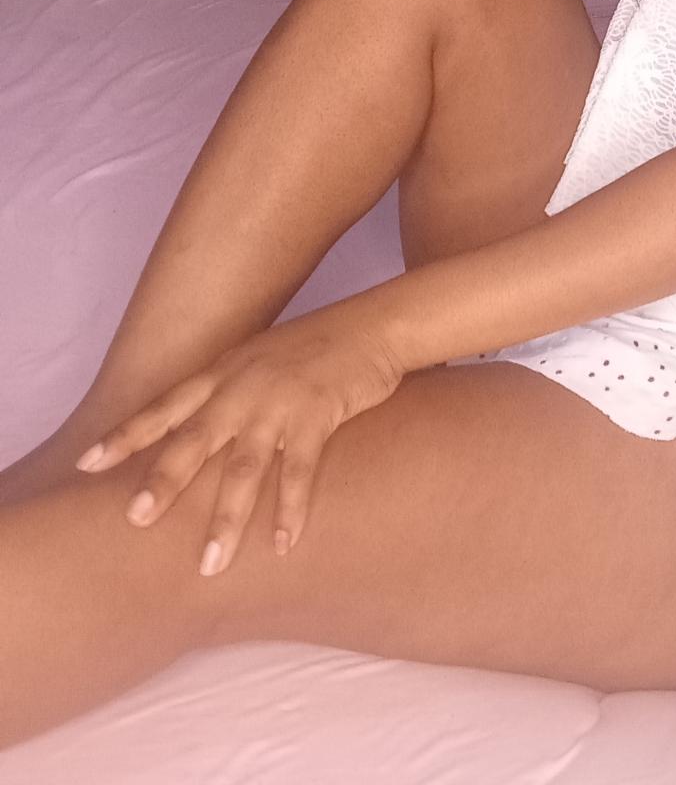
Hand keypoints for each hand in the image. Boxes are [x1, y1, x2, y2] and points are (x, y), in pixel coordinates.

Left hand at [73, 293, 405, 574]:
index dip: (126, 435)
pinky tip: (282, 543)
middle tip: (134, 520)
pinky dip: (290, 510)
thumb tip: (203, 426)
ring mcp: (279, 401)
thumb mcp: (261, 359)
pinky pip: (298, 471)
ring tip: (211, 563)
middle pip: (193, 440)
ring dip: (226, 518)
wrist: (375, 326)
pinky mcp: (318, 414)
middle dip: (162, 482)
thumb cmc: (320, 346)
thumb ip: (231, 389)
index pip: (164, 406)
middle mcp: (243, 386)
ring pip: (243, 467)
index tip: (86, 465)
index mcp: (225, 371)